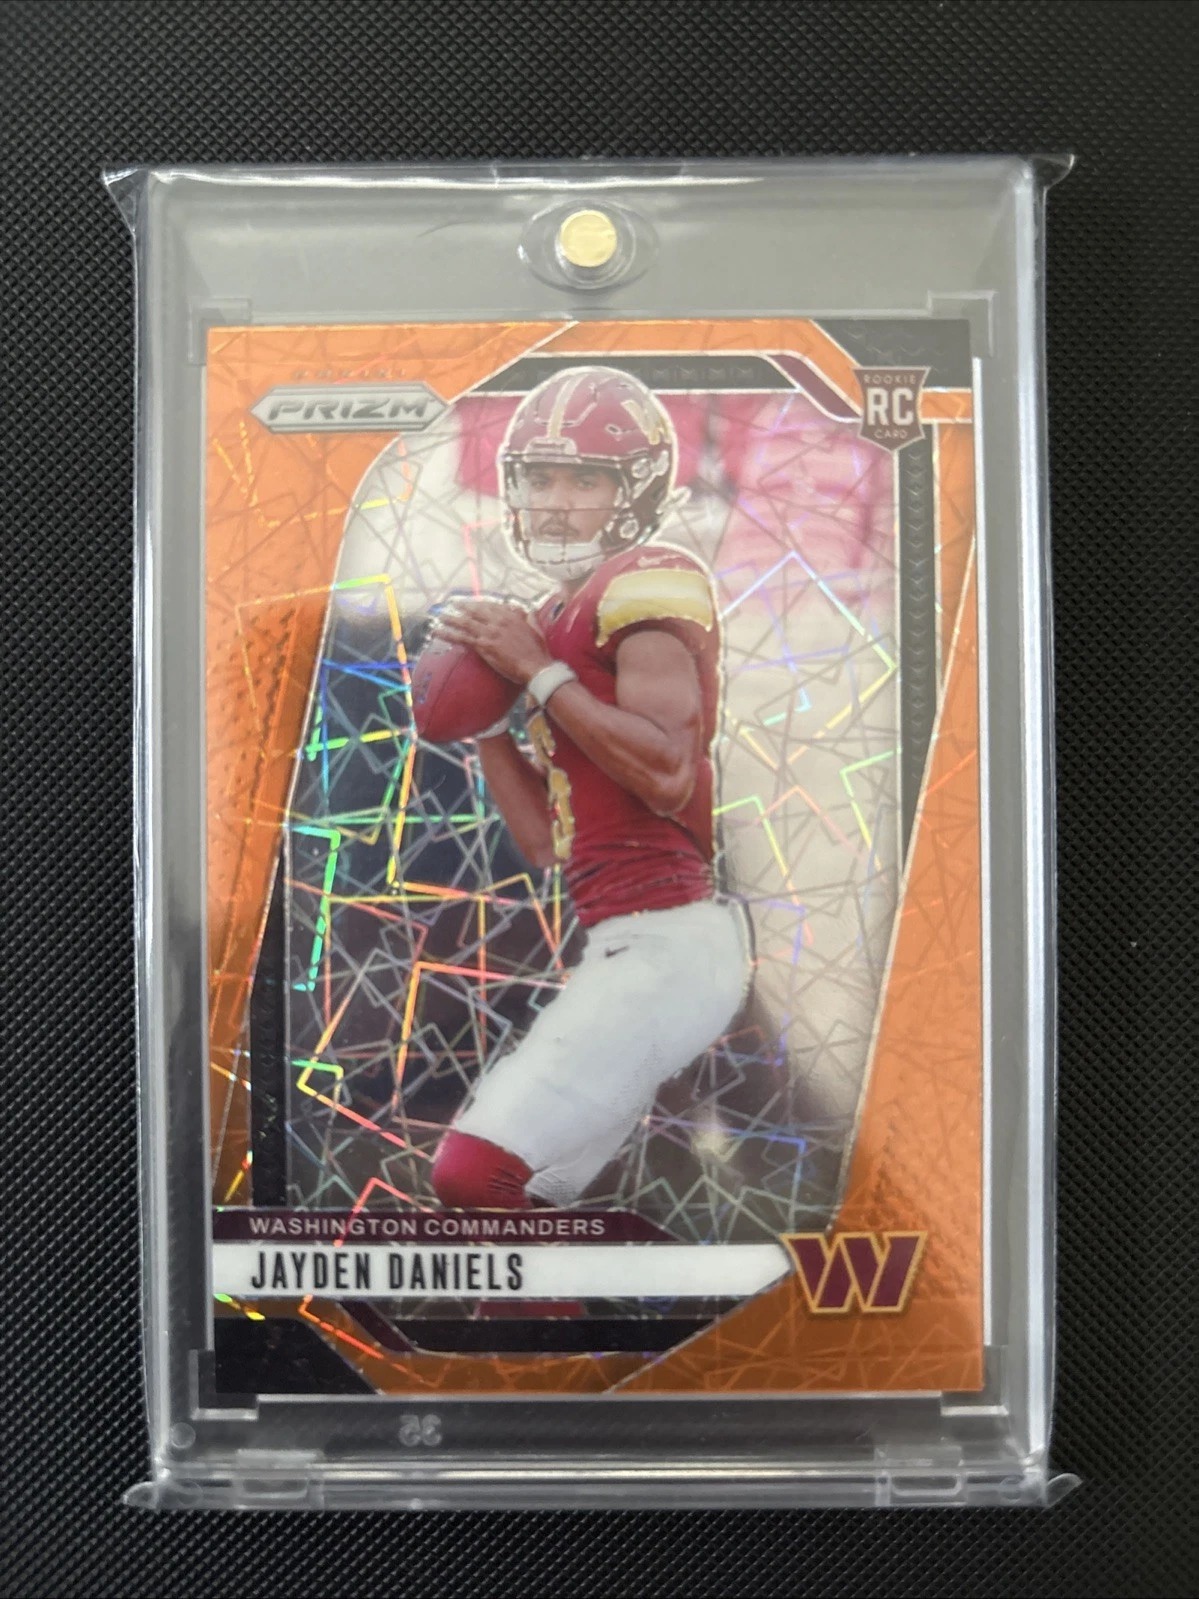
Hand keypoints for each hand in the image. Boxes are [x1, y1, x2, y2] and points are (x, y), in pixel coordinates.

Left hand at [436, 599, 552, 685]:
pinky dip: (448, 634)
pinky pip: (462, 638)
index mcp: (511, 615)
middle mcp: (497, 621)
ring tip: (439, 616)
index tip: (471, 604)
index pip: (490, 605)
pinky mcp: (483, 646)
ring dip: (450, 618)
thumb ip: (529, 617)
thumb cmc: (538, 651)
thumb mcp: (536, 628)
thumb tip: (527, 610)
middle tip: (452, 604)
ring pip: (465, 622)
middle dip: (462, 606)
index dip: (478, 604)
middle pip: (475, 611)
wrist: (535, 666)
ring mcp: (489, 632)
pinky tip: (437, 632)